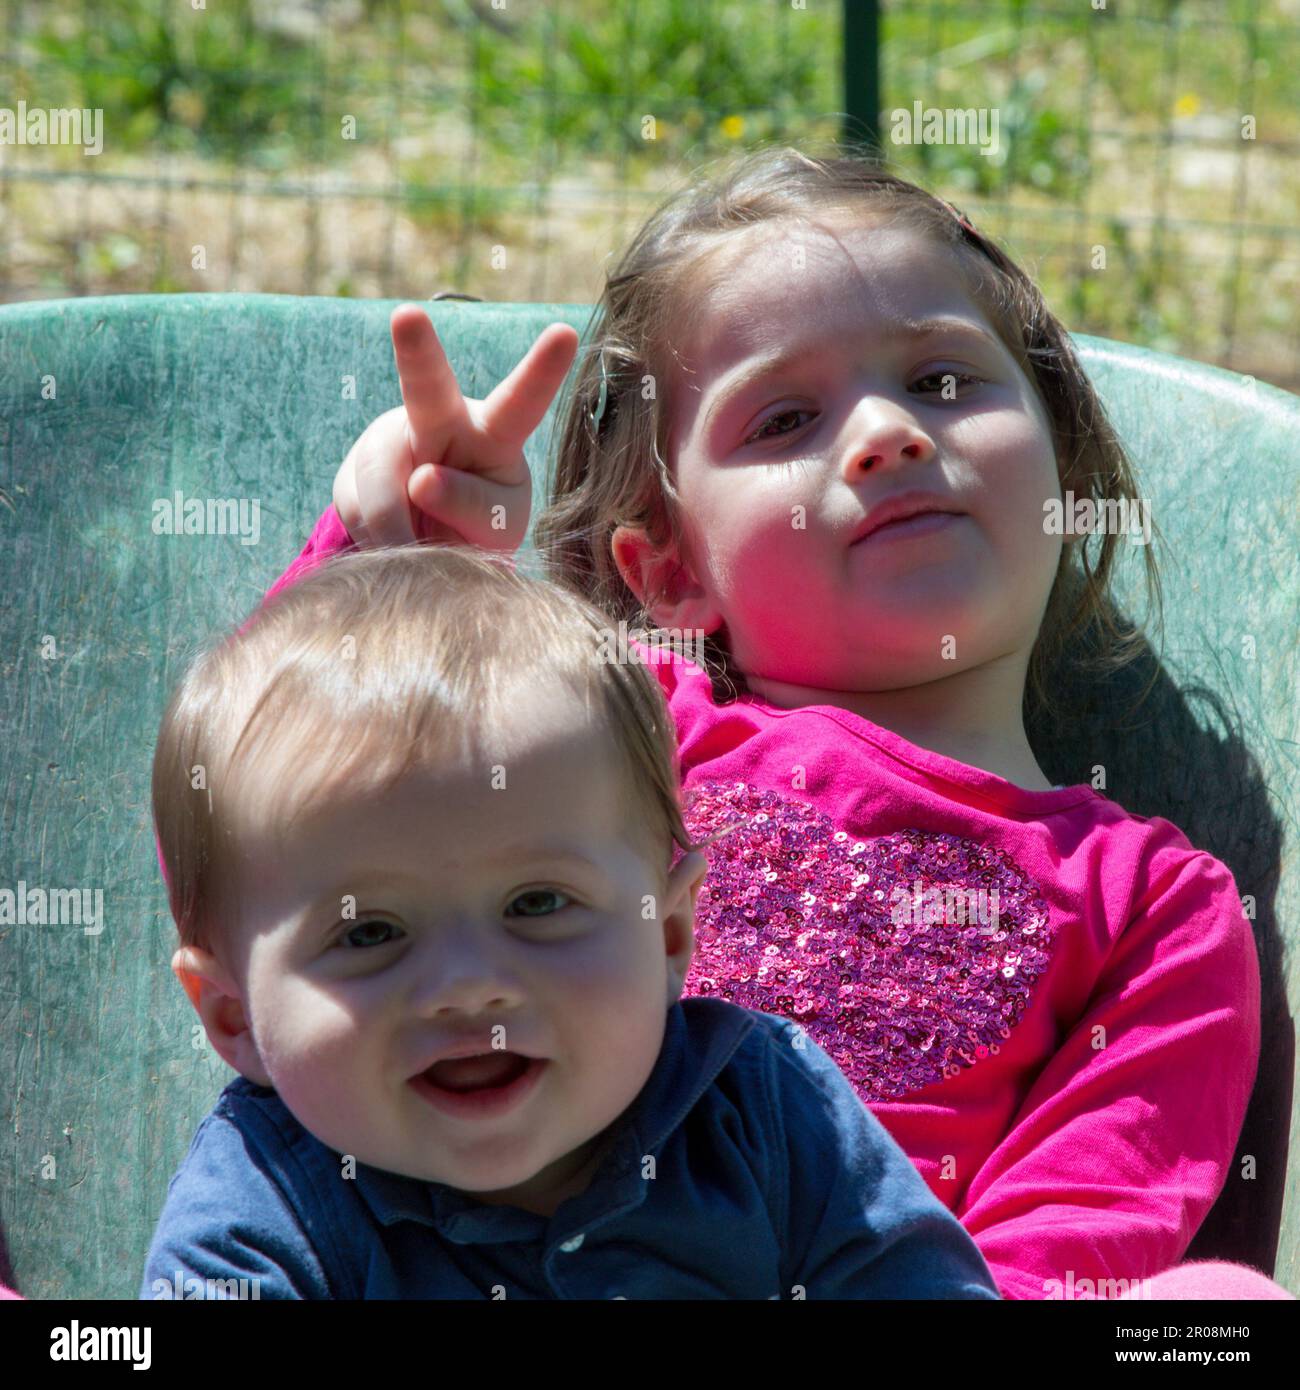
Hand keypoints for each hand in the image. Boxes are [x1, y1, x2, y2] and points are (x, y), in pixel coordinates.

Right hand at [332, 303, 578, 550]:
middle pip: (427, 384)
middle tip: (408, 315)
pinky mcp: (353, 469)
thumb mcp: (496, 525)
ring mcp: (389, 439)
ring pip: (383, 478)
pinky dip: (377, 540)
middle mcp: (440, 420)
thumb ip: (473, 506)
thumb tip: (421, 481)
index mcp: (495, 432)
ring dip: (398, 529)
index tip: (565, 333)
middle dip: (416, 351)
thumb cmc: (482, 522)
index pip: (521, 403)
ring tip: (417, 549)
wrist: (427, 540)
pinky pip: (358, 508)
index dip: (542, 371)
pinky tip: (393, 539)